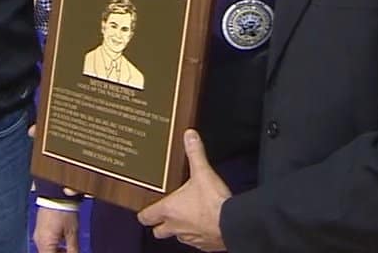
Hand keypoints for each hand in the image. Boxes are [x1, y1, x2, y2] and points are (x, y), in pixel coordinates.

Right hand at [33, 208, 79, 252]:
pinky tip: (63, 243)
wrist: (56, 194)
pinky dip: (53, 246)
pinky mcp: (39, 229)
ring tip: (68, 249)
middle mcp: (38, 241)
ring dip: (56, 252)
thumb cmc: (64, 210)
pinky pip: (45, 243)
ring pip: (46, 250)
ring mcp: (38, 235)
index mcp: (45, 243)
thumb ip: (73, 248)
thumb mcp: (72, 232)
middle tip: (71, 252)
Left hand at [138, 131, 229, 251]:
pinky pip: (196, 242)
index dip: (144, 214)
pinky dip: (197, 235)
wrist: (234, 224)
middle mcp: (175, 227)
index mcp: (169, 210)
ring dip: (179, 228)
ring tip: (186, 217)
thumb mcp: (202, 172)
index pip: (146, 217)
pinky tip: (204, 226)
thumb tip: (189, 136)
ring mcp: (190, 238)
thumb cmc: (214, 202)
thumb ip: (195, 153)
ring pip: (177, 236)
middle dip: (159, 225)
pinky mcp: (205, 246)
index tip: (144, 211)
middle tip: (163, 215)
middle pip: (158, 232)